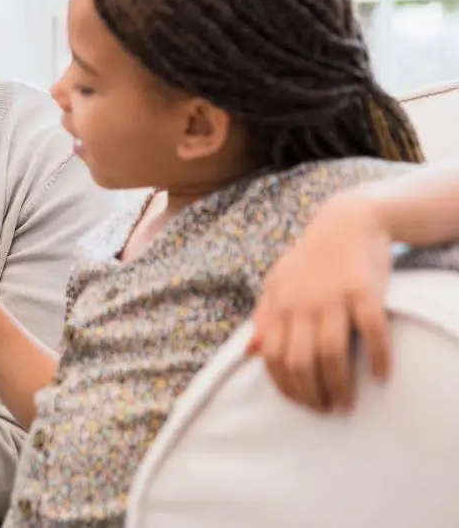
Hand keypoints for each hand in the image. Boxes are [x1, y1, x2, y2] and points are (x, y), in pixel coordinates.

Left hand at [247, 195, 393, 412]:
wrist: (347, 221)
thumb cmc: (310, 258)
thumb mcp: (277, 283)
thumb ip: (264, 317)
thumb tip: (250, 352)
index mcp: (278, 303)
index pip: (273, 356)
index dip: (286, 386)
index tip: (302, 404)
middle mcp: (302, 302)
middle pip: (300, 361)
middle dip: (312, 394)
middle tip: (327, 410)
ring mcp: (333, 296)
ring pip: (332, 353)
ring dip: (340, 386)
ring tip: (346, 404)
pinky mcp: (364, 290)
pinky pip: (371, 331)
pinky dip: (377, 358)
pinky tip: (380, 377)